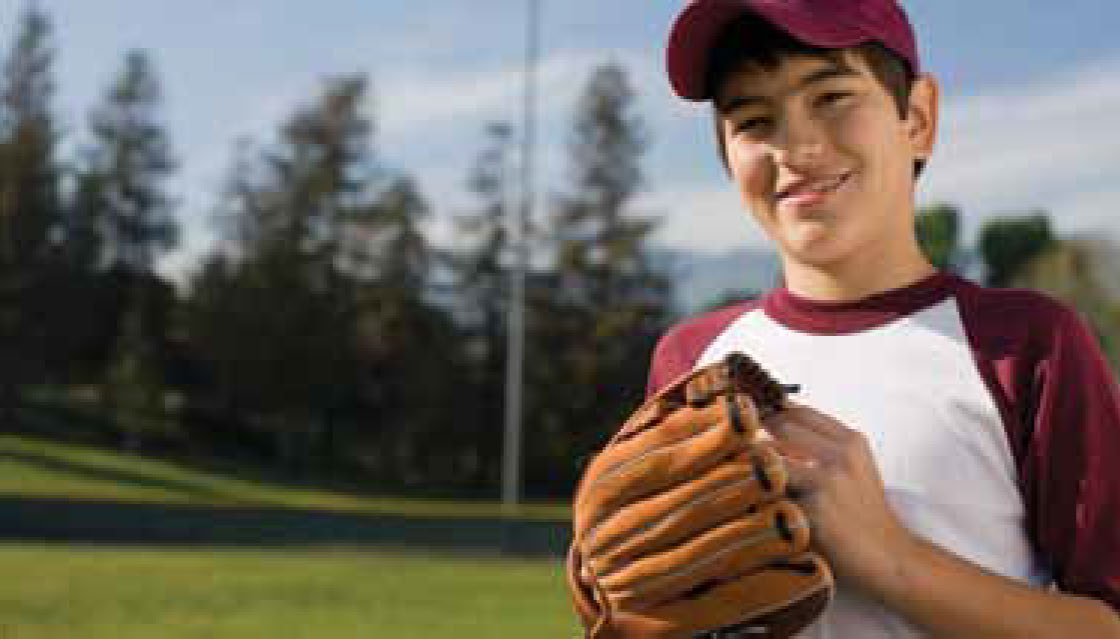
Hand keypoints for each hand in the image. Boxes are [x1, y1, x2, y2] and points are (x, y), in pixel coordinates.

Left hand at [765, 402, 915, 594]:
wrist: (888, 558)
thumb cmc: (862, 514)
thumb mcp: (853, 469)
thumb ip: (820, 445)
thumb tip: (767, 422)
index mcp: (852, 441)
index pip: (800, 411)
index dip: (771, 411)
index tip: (750, 418)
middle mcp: (842, 455)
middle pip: (781, 426)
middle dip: (757, 435)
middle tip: (740, 450)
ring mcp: (828, 481)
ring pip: (769, 457)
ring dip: (753, 467)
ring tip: (748, 482)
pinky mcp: (814, 509)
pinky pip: (770, 494)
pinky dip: (760, 499)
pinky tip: (762, 509)